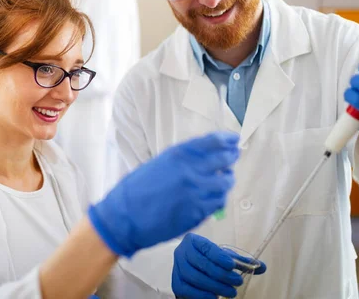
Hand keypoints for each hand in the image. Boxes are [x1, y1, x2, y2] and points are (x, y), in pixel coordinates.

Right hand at [88, 131, 239, 257]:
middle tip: (233, 157)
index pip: (213, 142)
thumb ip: (181, 160)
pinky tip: (214, 197)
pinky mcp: (198, 213)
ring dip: (226, 180)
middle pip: (224, 160)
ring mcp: (197, 193)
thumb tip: (203, 157)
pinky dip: (219, 198)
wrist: (125, 217)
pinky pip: (218, 202)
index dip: (227, 140)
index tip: (234, 140)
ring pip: (225, 183)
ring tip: (223, 180)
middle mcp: (191, 171)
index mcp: (178, 155)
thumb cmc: (135, 190)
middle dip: (231, 157)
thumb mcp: (157, 164)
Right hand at [172, 234, 266, 298]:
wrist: (191, 267)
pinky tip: (215, 297)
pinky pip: (186, 290)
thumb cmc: (209, 260)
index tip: (232, 265)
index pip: (205, 247)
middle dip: (220, 274)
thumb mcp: (224, 258)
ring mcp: (177, 267)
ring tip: (231, 292)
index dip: (218, 256)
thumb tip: (262, 267)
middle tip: (237, 282)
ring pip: (193, 277)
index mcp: (193, 240)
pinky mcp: (176, 282)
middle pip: (200, 263)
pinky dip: (201, 295)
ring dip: (214, 286)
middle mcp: (181, 252)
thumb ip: (241, 262)